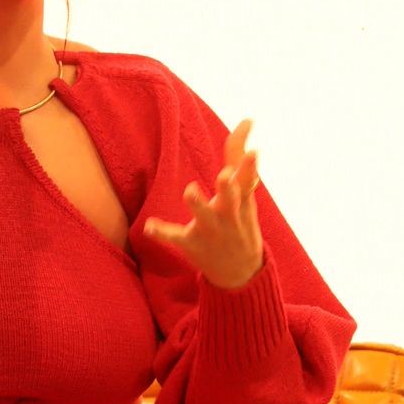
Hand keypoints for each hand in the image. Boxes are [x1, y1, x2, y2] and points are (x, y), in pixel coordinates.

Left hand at [142, 118, 264, 289]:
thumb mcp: (246, 201)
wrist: (240, 273)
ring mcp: (209, 231)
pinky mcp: (191, 244)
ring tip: (191, 190)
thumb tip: (249, 131)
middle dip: (228, 188)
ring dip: (198, 204)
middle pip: (229, 199)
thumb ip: (243, 168)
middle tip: (224, 175)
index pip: (246, 180)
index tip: (253, 151)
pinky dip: (162, 232)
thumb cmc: (241, 227)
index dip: (248, 163)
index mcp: (240, 203)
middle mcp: (227, 216)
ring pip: (203, 216)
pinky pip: (174, 238)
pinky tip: (150, 226)